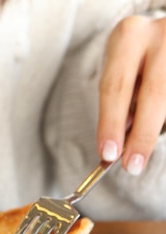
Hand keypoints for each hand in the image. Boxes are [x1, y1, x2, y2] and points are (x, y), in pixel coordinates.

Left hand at [98, 15, 165, 174]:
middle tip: (131, 165)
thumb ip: (121, 99)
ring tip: (142, 142)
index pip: (114, 87)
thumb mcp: (122, 69)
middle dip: (142, 135)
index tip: (108, 154)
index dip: (110, 123)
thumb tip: (119, 144)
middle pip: (153, 94)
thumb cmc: (138, 57)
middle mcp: (161, 34)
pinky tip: (158, 123)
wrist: (164, 35)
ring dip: (157, 125)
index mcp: (129, 36)